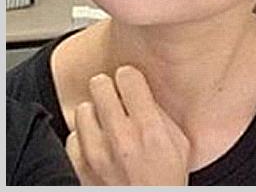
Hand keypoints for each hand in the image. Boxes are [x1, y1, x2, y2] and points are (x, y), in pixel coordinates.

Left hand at [66, 65, 190, 184]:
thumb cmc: (166, 183)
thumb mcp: (180, 145)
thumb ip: (161, 115)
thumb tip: (143, 93)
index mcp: (149, 130)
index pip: (128, 77)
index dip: (130, 77)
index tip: (131, 82)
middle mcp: (121, 139)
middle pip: (100, 85)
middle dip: (109, 87)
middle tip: (116, 96)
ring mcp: (97, 155)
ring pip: (83, 109)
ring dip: (95, 112)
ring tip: (107, 122)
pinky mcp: (80, 169)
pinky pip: (72, 136)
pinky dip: (83, 137)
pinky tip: (96, 143)